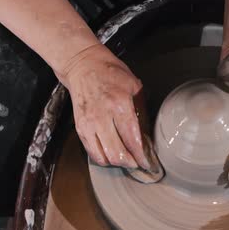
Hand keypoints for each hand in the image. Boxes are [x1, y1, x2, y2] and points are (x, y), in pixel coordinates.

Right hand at [58, 44, 161, 179]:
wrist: (83, 65)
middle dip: (131, 163)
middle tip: (139, 164)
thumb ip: (142, 112)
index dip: (142, 157)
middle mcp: (102, 117)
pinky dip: (103, 159)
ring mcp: (89, 123)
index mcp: (120, 105)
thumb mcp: (135, 87)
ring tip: (127, 160)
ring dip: (117, 163)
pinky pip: (92, 152)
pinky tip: (112, 156)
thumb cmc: (111, 74)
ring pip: (104, 157)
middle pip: (117, 154)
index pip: (132, 140)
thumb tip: (148, 137)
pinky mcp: (80, 128)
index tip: (149, 164)